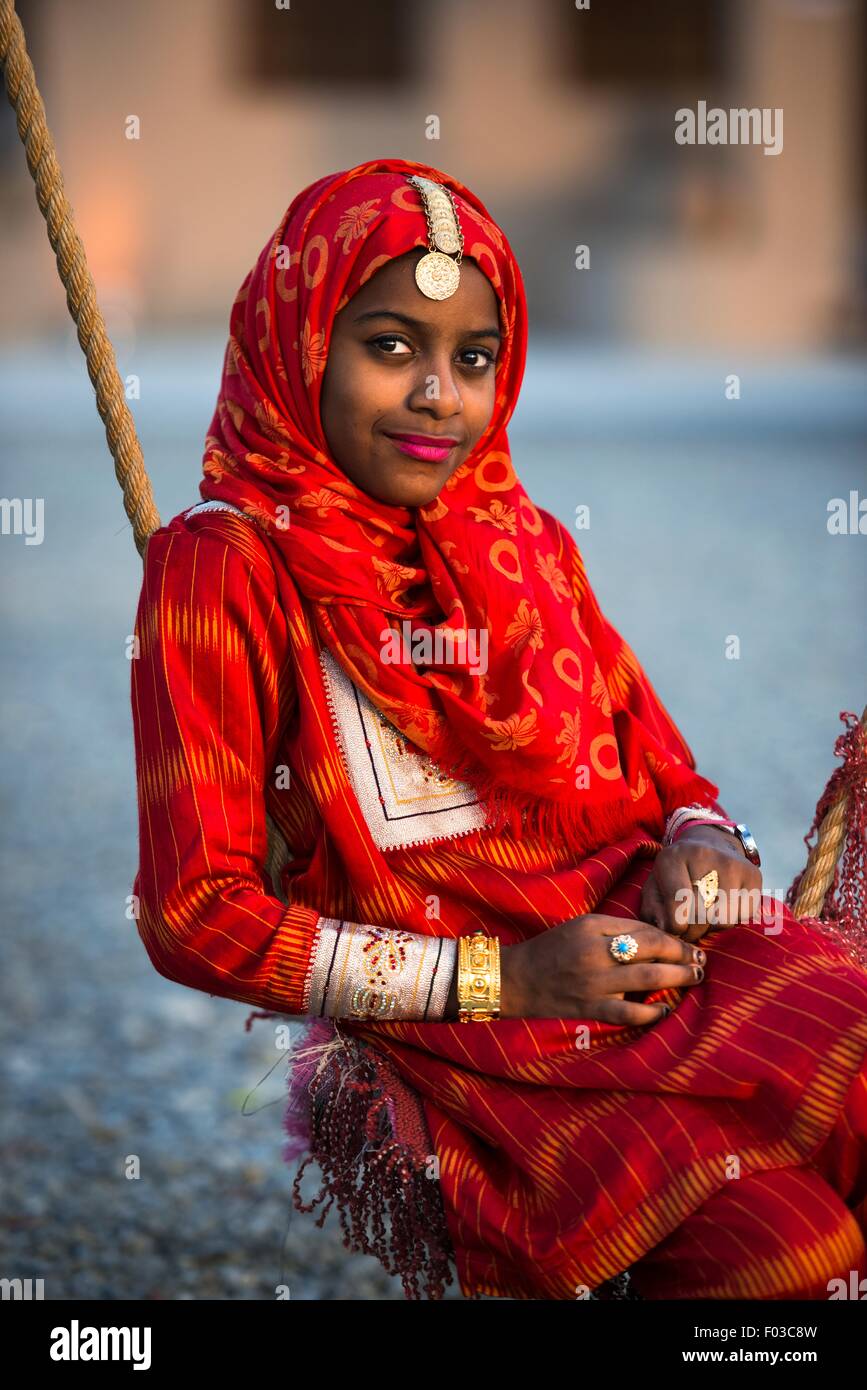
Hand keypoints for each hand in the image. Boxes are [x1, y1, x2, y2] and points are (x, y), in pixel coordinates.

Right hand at [491, 913, 705, 1023]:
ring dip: (677, 979)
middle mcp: (595, 952)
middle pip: (652, 952)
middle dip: (683, 956)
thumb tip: (656, 938)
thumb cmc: (552, 949)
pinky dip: (652, 1013)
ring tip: (695, 978)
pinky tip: (666, 1010)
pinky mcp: (590, 1009)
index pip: (644, 929)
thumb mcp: (580, 926)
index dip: (672, 938)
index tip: (689, 943)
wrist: (516, 979)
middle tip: (702, 961)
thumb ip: (614, 928)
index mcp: (592, 927)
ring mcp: (594, 983)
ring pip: (647, 980)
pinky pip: (629, 1014)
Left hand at [640, 824, 763, 943]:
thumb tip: (667, 931)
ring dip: (713, 927)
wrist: (709, 843)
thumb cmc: (677, 873)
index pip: (677, 903)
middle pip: (701, 915)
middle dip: (694, 931)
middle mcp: (704, 855)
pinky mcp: (753, 874)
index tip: (676, 930)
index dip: (676, 927)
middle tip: (690, 930)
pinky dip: (732, 919)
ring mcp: (732, 864)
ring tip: (705, 917)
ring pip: (724, 920)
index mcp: (674, 857)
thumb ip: (652, 912)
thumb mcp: (655, 887)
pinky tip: (723, 907)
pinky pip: (744, 916)